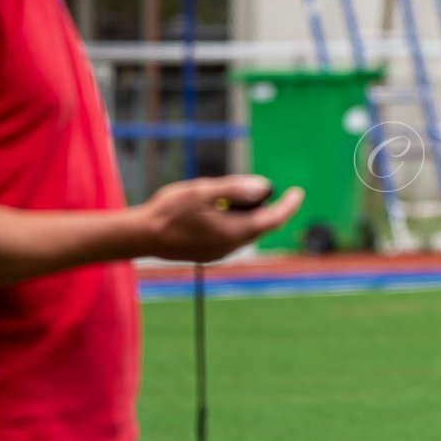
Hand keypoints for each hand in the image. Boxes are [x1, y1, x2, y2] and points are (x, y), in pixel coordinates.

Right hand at [135, 174, 303, 262]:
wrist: (142, 236)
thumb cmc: (170, 210)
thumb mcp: (203, 191)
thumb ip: (235, 188)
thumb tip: (264, 186)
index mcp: (234, 231)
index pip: (272, 219)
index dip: (289, 206)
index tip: (299, 192)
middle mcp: (231, 246)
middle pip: (262, 227)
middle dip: (269, 208)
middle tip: (265, 189)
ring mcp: (220, 253)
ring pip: (247, 233)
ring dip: (251, 216)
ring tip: (240, 198)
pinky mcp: (209, 254)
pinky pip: (233, 238)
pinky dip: (237, 223)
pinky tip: (222, 211)